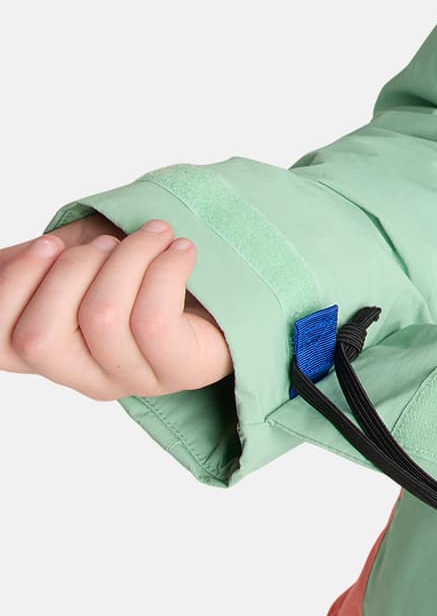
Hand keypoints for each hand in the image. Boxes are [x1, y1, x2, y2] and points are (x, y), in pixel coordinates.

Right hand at [1, 214, 233, 398]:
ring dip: (126, 258)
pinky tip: (181, 250)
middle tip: (109, 243)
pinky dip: (164, 270)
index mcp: (53, 353)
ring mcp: (135, 379)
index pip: (0, 343)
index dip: (13, 286)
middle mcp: (87, 376)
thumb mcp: (84, 262)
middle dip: (70, 270)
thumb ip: (44, 262)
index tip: (49, 245)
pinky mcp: (182, 371)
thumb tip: (19, 253)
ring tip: (154, 235)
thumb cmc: (149, 273)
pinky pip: (154, 320)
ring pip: (101, 318)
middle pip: (40, 337)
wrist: (235, 290)